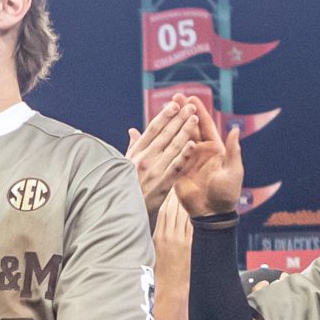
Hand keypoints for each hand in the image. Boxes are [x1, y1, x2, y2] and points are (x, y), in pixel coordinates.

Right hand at [126, 96, 197, 213]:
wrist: (127, 215)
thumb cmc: (127, 188)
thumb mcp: (126, 165)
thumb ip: (133, 147)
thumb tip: (133, 131)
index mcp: (135, 153)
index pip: (153, 130)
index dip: (164, 116)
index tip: (174, 104)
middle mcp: (143, 159)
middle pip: (164, 134)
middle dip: (177, 119)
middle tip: (189, 105)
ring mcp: (153, 171)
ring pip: (171, 147)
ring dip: (184, 131)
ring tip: (193, 118)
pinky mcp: (161, 184)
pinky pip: (175, 166)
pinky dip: (183, 155)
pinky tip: (192, 144)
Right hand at [152, 186, 192, 271]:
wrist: (170, 290)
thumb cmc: (161, 273)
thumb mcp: (153, 251)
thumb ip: (157, 236)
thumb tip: (161, 224)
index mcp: (158, 236)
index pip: (163, 211)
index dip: (169, 198)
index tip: (173, 188)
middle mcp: (168, 236)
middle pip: (173, 209)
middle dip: (179, 195)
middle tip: (186, 182)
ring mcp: (179, 240)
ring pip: (184, 215)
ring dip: (189, 202)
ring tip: (195, 189)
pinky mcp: (190, 246)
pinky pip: (193, 226)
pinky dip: (196, 215)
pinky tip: (200, 207)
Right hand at [172, 100, 243, 218]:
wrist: (212, 214)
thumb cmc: (227, 194)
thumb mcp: (233, 172)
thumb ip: (233, 151)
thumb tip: (234, 129)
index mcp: (215, 149)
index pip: (205, 126)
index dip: (198, 111)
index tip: (191, 97)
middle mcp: (201, 152)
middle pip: (191, 127)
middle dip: (183, 112)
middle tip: (174, 97)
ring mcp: (189, 160)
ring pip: (179, 137)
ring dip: (173, 123)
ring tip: (164, 110)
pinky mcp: (178, 170)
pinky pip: (171, 153)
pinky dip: (165, 141)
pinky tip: (157, 131)